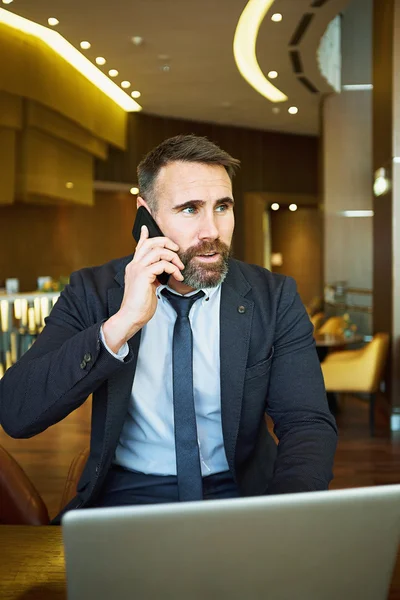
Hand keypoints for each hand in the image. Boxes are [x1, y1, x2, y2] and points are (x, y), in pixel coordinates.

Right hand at [102, 225, 183, 351]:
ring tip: (180, 268)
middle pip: (150, 243)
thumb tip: (161, 271)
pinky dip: (174, 269)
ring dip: (173, 257)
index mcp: (134, 267)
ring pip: (158, 250)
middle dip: (166, 243)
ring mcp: (137, 269)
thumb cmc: (140, 306)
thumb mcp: (148, 287)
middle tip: (176, 250)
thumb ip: (152, 276)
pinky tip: (178, 277)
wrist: (131, 316)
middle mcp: (134, 265)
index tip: (146, 228)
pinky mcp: (143, 275)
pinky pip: (162, 264)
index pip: (139, 246)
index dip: (144, 236)